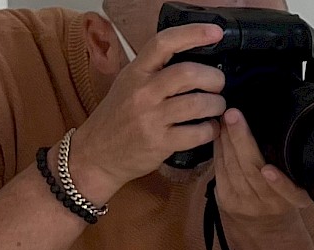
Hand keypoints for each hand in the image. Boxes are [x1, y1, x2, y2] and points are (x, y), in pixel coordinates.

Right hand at [73, 23, 226, 201]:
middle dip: (214, 78)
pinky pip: (198, 132)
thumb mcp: (128, 84)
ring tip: (216, 107)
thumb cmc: (117, 117)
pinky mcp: (160, 142)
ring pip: (199, 103)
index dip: (193, 34)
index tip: (215, 33)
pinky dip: (211, 130)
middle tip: (218, 85)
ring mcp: (150, 118)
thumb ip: (155, 71)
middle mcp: (142, 92)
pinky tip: (209, 128)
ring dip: (217, 105)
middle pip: (189, 73)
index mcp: (136, 72)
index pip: (164, 43)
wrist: (96, 154)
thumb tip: (193, 58)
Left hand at [212, 109, 309, 227]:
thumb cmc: (283, 193)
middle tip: (234, 115)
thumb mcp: (298, 183)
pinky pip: (220, 171)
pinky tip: (218, 133)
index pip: (287, 192)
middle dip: (242, 142)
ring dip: (227, 141)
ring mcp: (245, 204)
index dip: (279, 183)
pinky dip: (218, 149)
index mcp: (294, 200)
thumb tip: (276, 121)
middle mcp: (270, 205)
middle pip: (253, 173)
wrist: (264, 224)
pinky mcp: (226, 200)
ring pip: (233, 170)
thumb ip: (292, 162)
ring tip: (225, 118)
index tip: (268, 169)